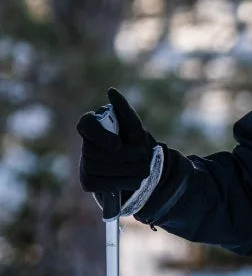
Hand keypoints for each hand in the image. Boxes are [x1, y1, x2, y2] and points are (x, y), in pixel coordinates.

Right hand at [77, 88, 157, 216]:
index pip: (85, 126)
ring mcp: (84, 165)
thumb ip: (124, 109)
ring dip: (128, 169)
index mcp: (92, 125)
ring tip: (144, 166)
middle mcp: (84, 144)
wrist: (142, 166)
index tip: (118, 143)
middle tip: (144, 155)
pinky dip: (124, 182)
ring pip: (100, 169)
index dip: (100, 136)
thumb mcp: (135, 126)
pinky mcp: (88, 182)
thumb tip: (111, 92)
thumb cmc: (136, 142)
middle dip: (124, 156)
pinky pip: (103, 184)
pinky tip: (133, 178)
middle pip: (93, 152)